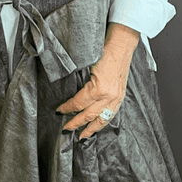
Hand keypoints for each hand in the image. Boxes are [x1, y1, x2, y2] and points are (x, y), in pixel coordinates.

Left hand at [56, 23, 138, 139]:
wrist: (121, 44)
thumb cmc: (103, 50)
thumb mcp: (86, 66)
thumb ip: (79, 82)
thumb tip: (69, 95)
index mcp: (98, 88)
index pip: (78, 103)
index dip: (67, 108)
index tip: (59, 110)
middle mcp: (108, 96)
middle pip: (88, 115)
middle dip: (76, 124)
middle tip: (66, 130)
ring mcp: (116, 97)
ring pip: (102, 119)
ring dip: (91, 128)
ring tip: (83, 136)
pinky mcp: (121, 95)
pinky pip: (112, 114)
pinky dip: (104, 121)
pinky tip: (98, 125)